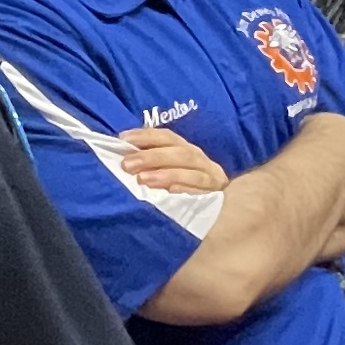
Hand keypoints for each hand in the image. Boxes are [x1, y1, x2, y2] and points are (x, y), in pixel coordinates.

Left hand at [117, 125, 231, 194]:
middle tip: (127, 165)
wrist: (222, 209)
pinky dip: (187, 189)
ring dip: (166, 173)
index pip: (167, 137)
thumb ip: (151, 162)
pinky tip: (171, 191)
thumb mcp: (169, 170)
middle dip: (152, 157)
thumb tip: (123, 156)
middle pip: (179, 153)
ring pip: (191, 171)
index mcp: (186, 150)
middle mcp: (199, 160)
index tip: (122, 139)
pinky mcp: (216, 196)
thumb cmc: (184, 188)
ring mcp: (210, 178)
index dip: (146, 136)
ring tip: (143, 180)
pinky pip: (202, 191)